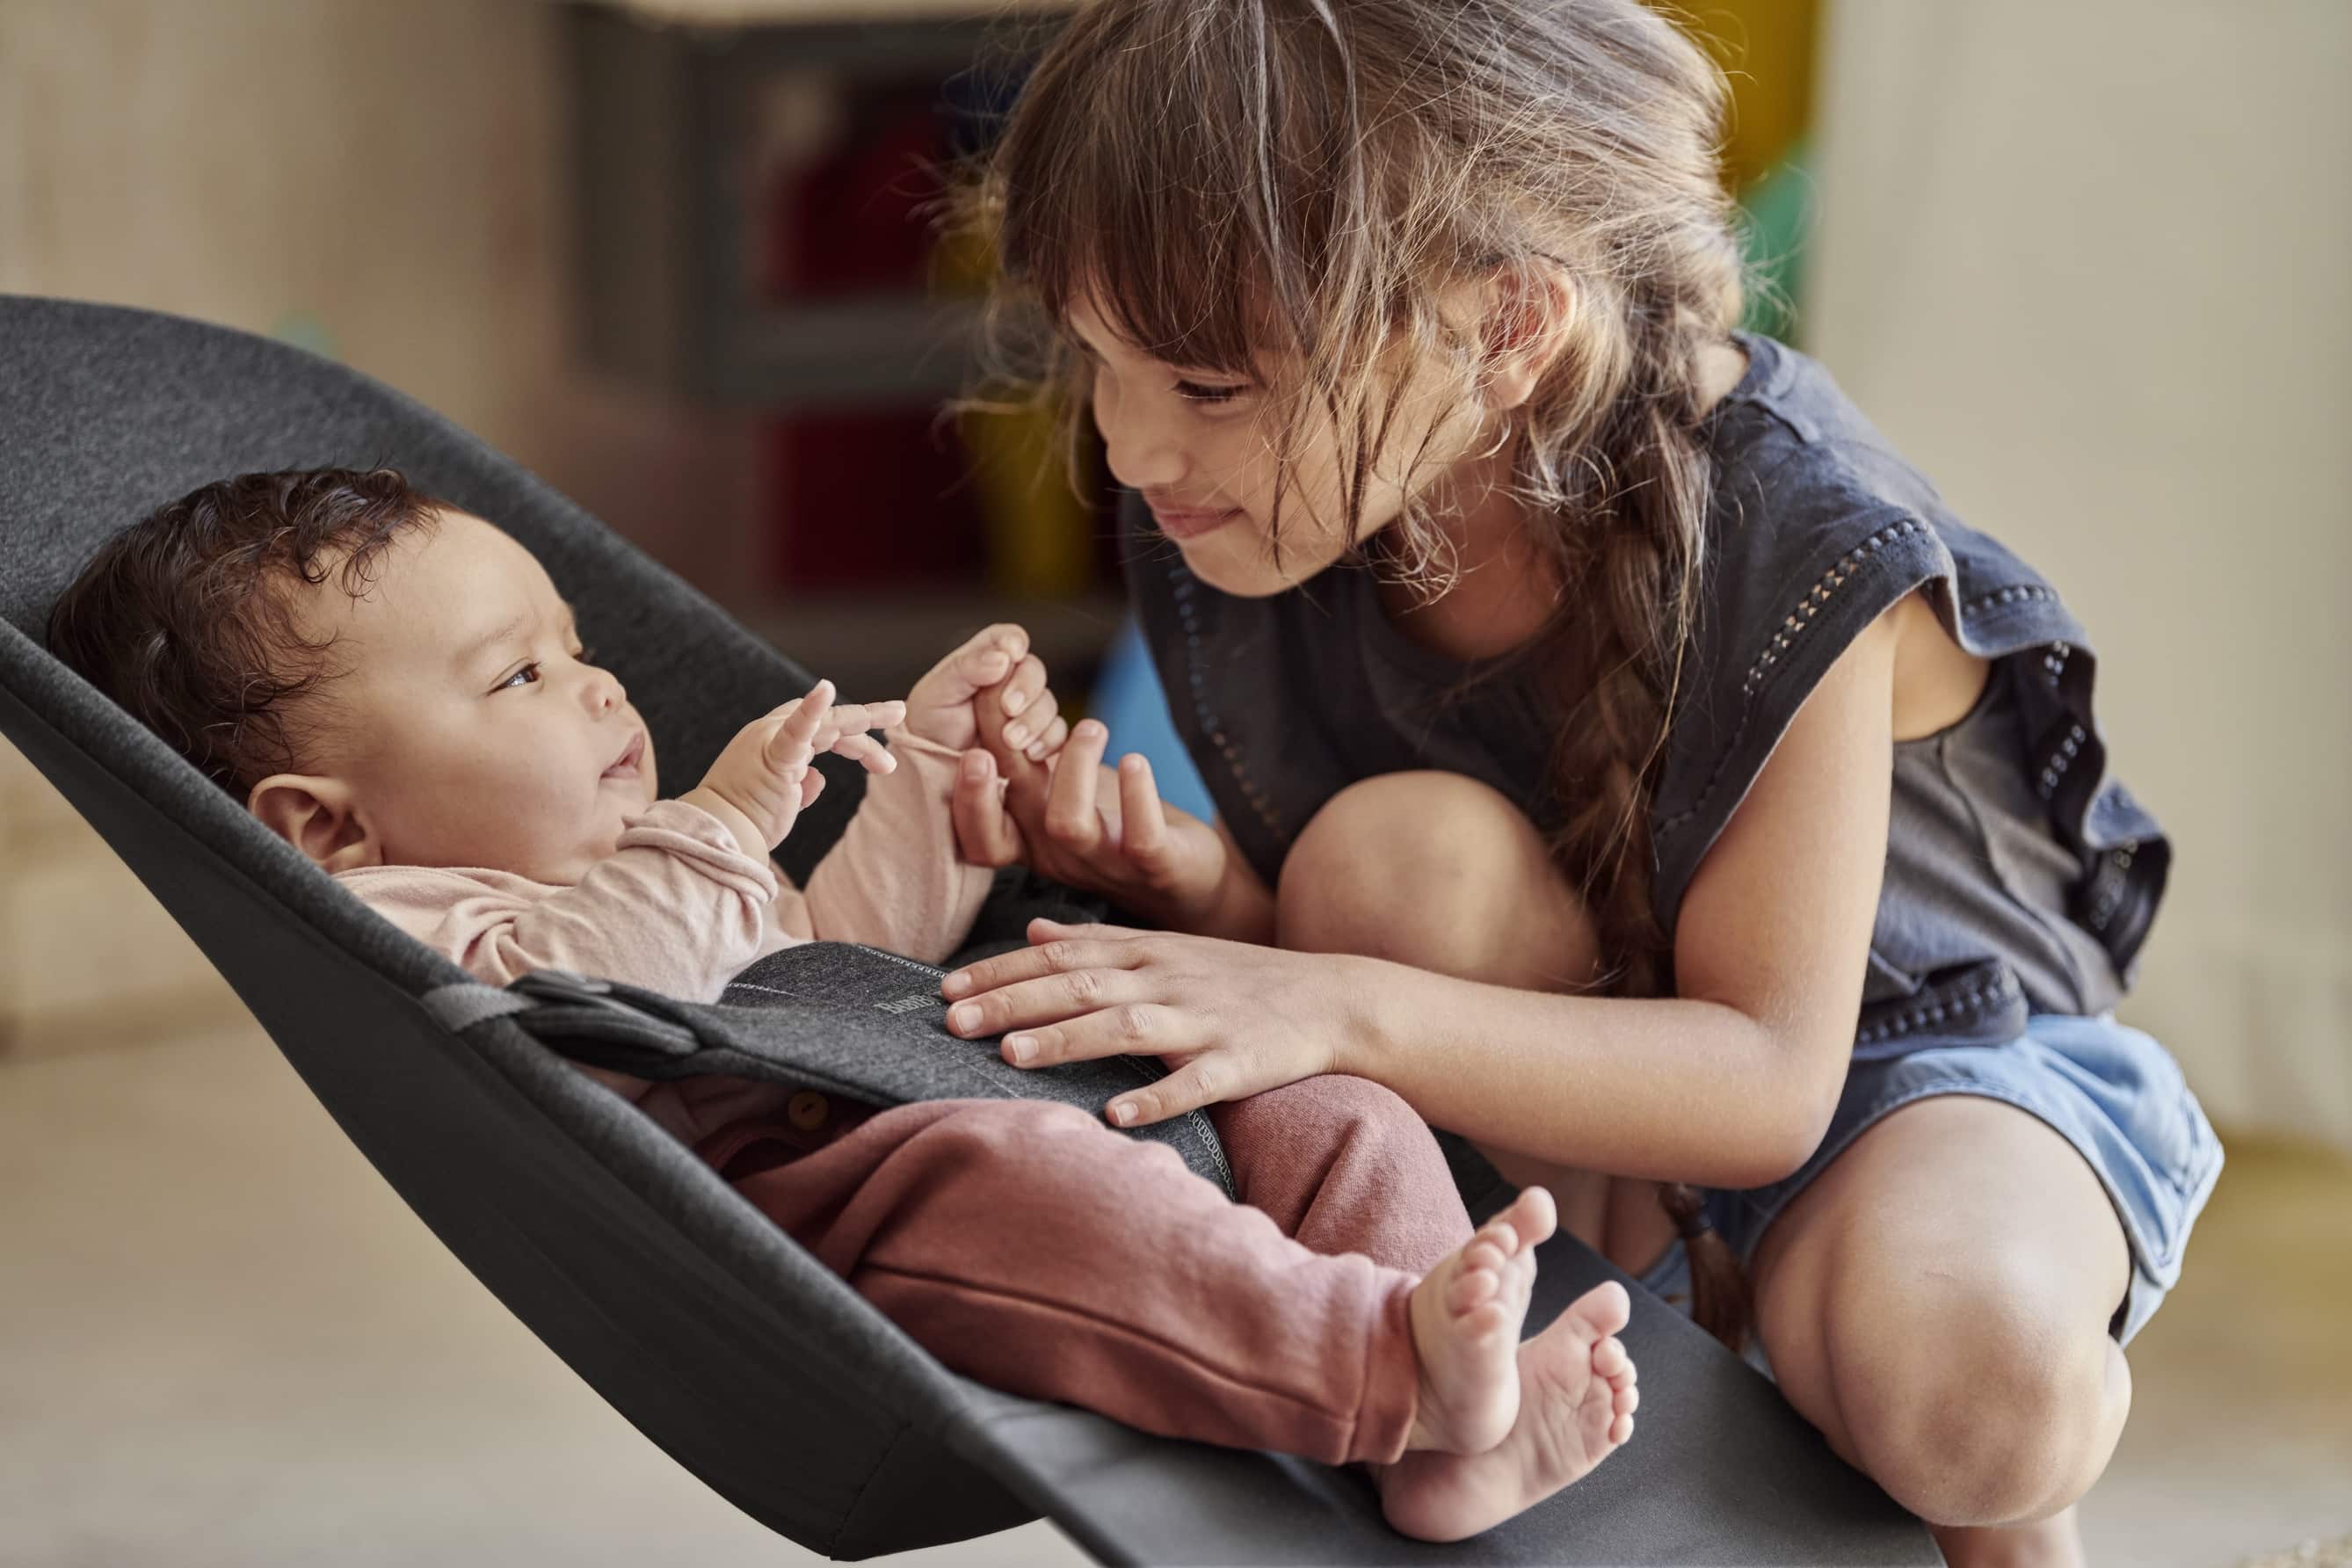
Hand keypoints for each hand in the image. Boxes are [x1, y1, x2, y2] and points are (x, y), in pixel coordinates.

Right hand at [684, 679, 902, 853]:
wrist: (719, 835)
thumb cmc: (745, 822)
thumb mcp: (781, 801)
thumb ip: (801, 786)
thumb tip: (818, 779)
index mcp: (773, 744)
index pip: (817, 729)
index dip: (849, 734)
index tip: (874, 744)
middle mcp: (772, 734)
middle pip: (829, 720)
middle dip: (866, 717)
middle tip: (900, 713)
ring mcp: (772, 742)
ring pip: (828, 722)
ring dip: (865, 717)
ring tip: (897, 713)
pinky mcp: (775, 757)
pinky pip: (795, 730)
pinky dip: (812, 710)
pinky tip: (826, 690)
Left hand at [904, 623, 1070, 758]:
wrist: (934, 772)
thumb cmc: (930, 727)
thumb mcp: (936, 693)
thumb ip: (966, 668)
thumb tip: (1002, 657)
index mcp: (985, 661)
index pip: (1008, 639)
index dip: (1014, 642)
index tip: (1012, 653)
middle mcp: (1010, 683)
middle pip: (1034, 671)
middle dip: (1026, 689)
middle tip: (1008, 709)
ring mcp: (1026, 711)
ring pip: (1048, 704)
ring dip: (1034, 721)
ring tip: (1011, 741)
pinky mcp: (1038, 739)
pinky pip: (1057, 734)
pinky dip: (1048, 741)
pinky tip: (1029, 753)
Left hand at [936, 918, 1368, 1126]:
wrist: (1332, 999)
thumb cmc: (1241, 979)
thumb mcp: (1170, 947)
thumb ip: (1101, 939)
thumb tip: (1033, 928)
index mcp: (1147, 953)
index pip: (1061, 955)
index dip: (1003, 970)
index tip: (945, 989)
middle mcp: (1168, 980)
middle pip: (1081, 985)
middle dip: (1014, 1001)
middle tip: (952, 1020)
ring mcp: (1204, 1021)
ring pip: (1127, 1026)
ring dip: (1069, 1039)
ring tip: (1013, 1055)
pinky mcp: (1240, 1063)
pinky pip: (1195, 1083)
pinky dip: (1155, 1097)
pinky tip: (1115, 1114)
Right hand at [950, 715, 1232, 932]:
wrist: (1194, 882)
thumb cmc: (1122, 827)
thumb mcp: (1067, 799)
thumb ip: (1031, 768)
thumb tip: (995, 701)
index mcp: (1033, 843)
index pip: (980, 837)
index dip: (966, 799)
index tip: (968, 746)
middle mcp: (1060, 858)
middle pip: (1009, 822)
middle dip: (995, 773)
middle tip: (1001, 712)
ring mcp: (1106, 864)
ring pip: (1067, 823)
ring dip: (1074, 767)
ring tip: (1092, 726)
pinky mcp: (1156, 865)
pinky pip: (1142, 837)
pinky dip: (1137, 795)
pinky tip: (1135, 760)